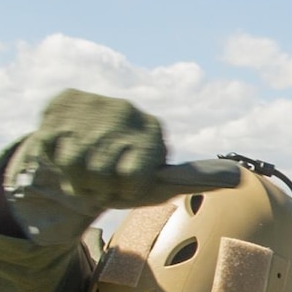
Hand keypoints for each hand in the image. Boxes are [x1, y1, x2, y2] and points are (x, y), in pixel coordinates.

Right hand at [4, 89, 239, 245]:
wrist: (75, 150)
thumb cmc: (121, 176)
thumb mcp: (155, 184)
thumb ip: (194, 180)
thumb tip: (239, 175)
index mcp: (154, 131)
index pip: (135, 176)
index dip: (125, 188)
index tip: (125, 185)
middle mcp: (126, 111)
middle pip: (102, 172)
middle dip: (96, 187)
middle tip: (100, 182)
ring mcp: (93, 105)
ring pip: (74, 161)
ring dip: (74, 177)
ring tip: (83, 170)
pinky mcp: (62, 103)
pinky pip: (52, 146)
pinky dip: (53, 158)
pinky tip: (65, 149)